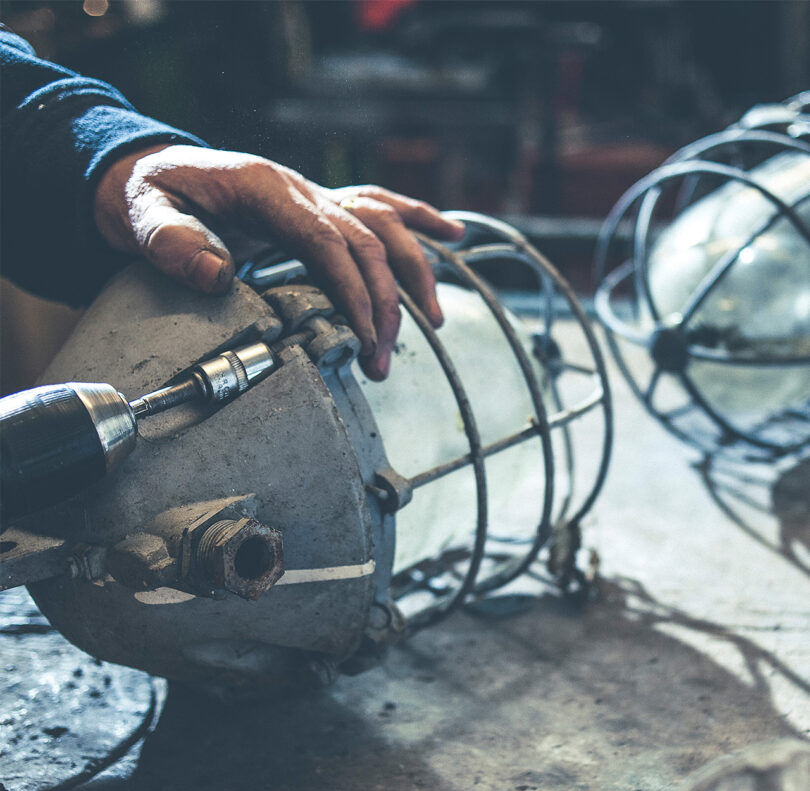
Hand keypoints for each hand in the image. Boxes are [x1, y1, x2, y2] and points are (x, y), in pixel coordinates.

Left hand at [93, 144, 463, 379]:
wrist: (151, 175)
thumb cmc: (148, 197)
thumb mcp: (142, 213)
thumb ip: (173, 241)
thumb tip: (218, 274)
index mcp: (267, 190)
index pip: (328, 240)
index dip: (354, 289)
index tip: (366, 336)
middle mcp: (302, 190)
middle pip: (367, 240)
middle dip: (385, 302)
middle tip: (383, 359)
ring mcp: (317, 196)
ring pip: (385, 224)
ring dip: (415, 271)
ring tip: (433, 320)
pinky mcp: (322, 208)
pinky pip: (380, 207)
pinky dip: (420, 220)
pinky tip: (451, 236)